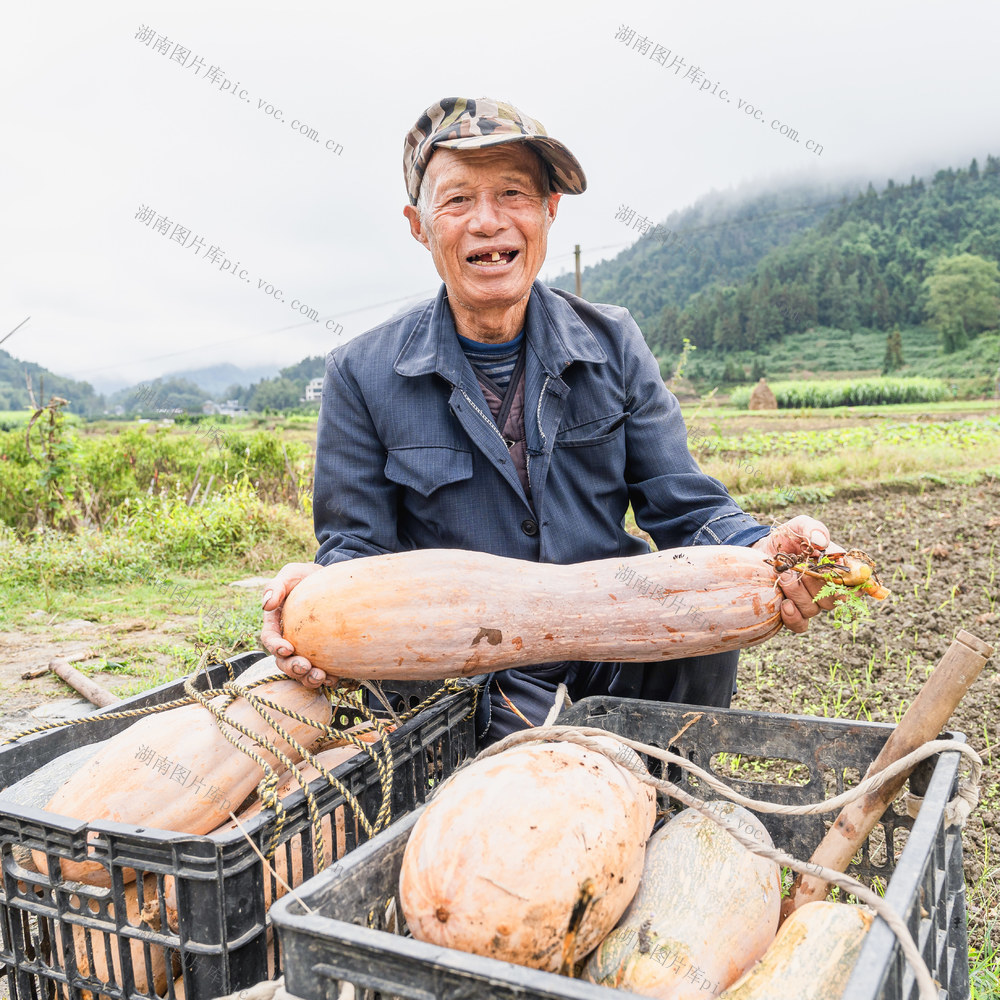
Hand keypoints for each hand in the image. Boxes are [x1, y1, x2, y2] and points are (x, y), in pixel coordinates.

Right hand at [260, 562, 333, 687]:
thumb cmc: (307, 577)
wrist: (333, 581)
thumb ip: (276, 586)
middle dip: (292, 668)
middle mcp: (289, 640)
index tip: (288, 648)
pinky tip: (334, 679)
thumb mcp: (291, 574)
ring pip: (301, 672)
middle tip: (305, 667)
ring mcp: (305, 650)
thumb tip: (266, 605)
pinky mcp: (323, 655)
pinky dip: (327, 678)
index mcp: (276, 624)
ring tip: (320, 677)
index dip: (276, 647)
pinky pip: (322, 671)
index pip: (270, 639)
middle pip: (284, 661)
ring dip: (308, 678)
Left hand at [751, 516, 843, 633]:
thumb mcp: (799, 526)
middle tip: (797, 570)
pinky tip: (785, 605)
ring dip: (798, 593)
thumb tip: (821, 542)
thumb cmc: (786, 538)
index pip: (856, 584)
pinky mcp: (793, 613)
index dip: (851, 584)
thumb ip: (812, 528)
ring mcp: (811, 602)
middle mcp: (827, 589)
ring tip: (783, 577)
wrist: (762, 551)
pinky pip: (801, 624)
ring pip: (814, 609)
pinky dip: (794, 617)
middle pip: (834, 598)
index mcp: (837, 569)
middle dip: (815, 583)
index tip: (835, 575)